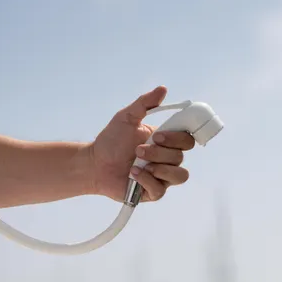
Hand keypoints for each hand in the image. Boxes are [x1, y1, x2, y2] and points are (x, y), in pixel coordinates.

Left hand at [91, 86, 195, 201]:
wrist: (94, 163)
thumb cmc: (111, 140)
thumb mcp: (127, 117)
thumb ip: (145, 104)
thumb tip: (163, 89)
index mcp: (166, 141)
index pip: (187, 140)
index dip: (177, 138)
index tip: (158, 135)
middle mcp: (167, 160)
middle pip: (180, 157)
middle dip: (159, 152)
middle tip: (138, 149)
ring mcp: (162, 177)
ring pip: (179, 175)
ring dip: (159, 168)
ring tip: (138, 164)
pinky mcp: (153, 192)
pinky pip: (161, 190)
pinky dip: (147, 180)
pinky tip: (132, 174)